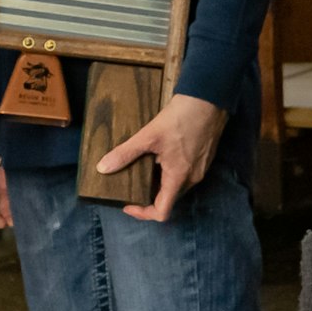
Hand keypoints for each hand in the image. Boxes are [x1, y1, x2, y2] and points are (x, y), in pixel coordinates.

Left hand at [96, 93, 227, 222]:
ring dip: (159, 183)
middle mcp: (192, 178)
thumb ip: (125, 153)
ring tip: (143, 169)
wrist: (208, 98)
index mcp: (179, 178)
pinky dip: (169, 172)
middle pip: (169, 199)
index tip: (128, 204)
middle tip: (131, 185)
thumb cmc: (181, 117)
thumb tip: (103, 168)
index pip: (162, 212)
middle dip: (149, 196)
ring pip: (177, 186)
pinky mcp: (203, 158)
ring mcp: (200, 168)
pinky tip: (159, 156)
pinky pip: (184, 174)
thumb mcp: (148, 136)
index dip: (143, 213)